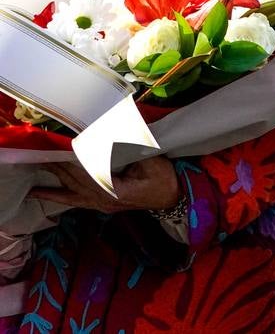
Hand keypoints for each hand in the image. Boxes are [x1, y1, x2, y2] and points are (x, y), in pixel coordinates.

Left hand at [29, 157, 179, 213]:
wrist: (174, 198)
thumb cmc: (165, 180)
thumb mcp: (152, 162)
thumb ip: (132, 148)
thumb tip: (115, 130)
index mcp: (115, 192)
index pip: (88, 174)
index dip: (75, 161)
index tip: (63, 147)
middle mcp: (102, 201)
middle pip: (75, 182)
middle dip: (59, 166)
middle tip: (44, 151)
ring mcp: (100, 204)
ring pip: (70, 191)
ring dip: (54, 178)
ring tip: (39, 164)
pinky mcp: (99, 204)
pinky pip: (73, 200)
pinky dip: (57, 195)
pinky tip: (41, 193)